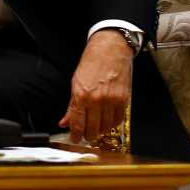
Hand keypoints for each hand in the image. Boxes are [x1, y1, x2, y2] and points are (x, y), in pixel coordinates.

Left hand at [59, 29, 133, 143]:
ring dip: (100, 131)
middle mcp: (97, 99)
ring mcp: (112, 101)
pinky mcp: (124, 100)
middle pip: (92, 128)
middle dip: (88, 135)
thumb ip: (71, 105)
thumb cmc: (92, 63)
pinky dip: (112, 124)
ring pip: (106, 127)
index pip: (78, 122)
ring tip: (96, 129)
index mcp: (81, 94)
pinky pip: (118, 120)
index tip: (75, 139)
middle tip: (85, 136)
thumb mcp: (76, 82)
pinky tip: (107, 123)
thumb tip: (65, 121)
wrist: (111, 50)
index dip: (76, 134)